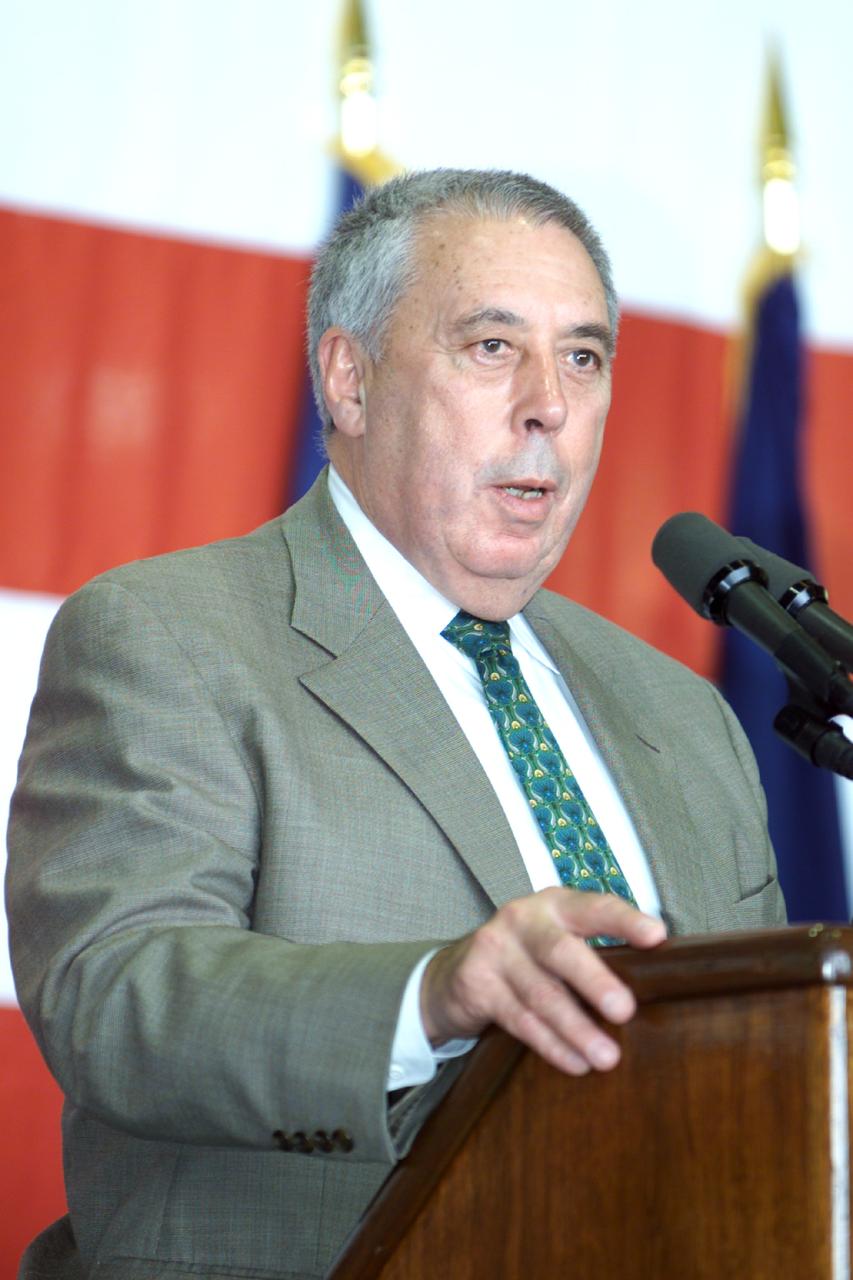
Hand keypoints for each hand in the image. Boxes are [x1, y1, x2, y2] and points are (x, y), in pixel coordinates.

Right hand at [420, 887, 665, 1075]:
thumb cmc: (527, 958)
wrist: (452, 974)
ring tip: (607, 1057)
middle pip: (561, 951)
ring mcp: (495, 949)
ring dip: (577, 1029)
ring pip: (541, 994)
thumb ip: (594, 952)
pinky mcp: (476, 983)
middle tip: (624, 1010)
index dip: (624, 921)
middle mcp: (523, 919)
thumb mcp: (555, 940)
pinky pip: (519, 1019)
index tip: (656, 936)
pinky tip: (574, 1062)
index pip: (594, 907)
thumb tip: (657, 984)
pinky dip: (550, 1045)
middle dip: (595, 981)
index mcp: (555, 905)